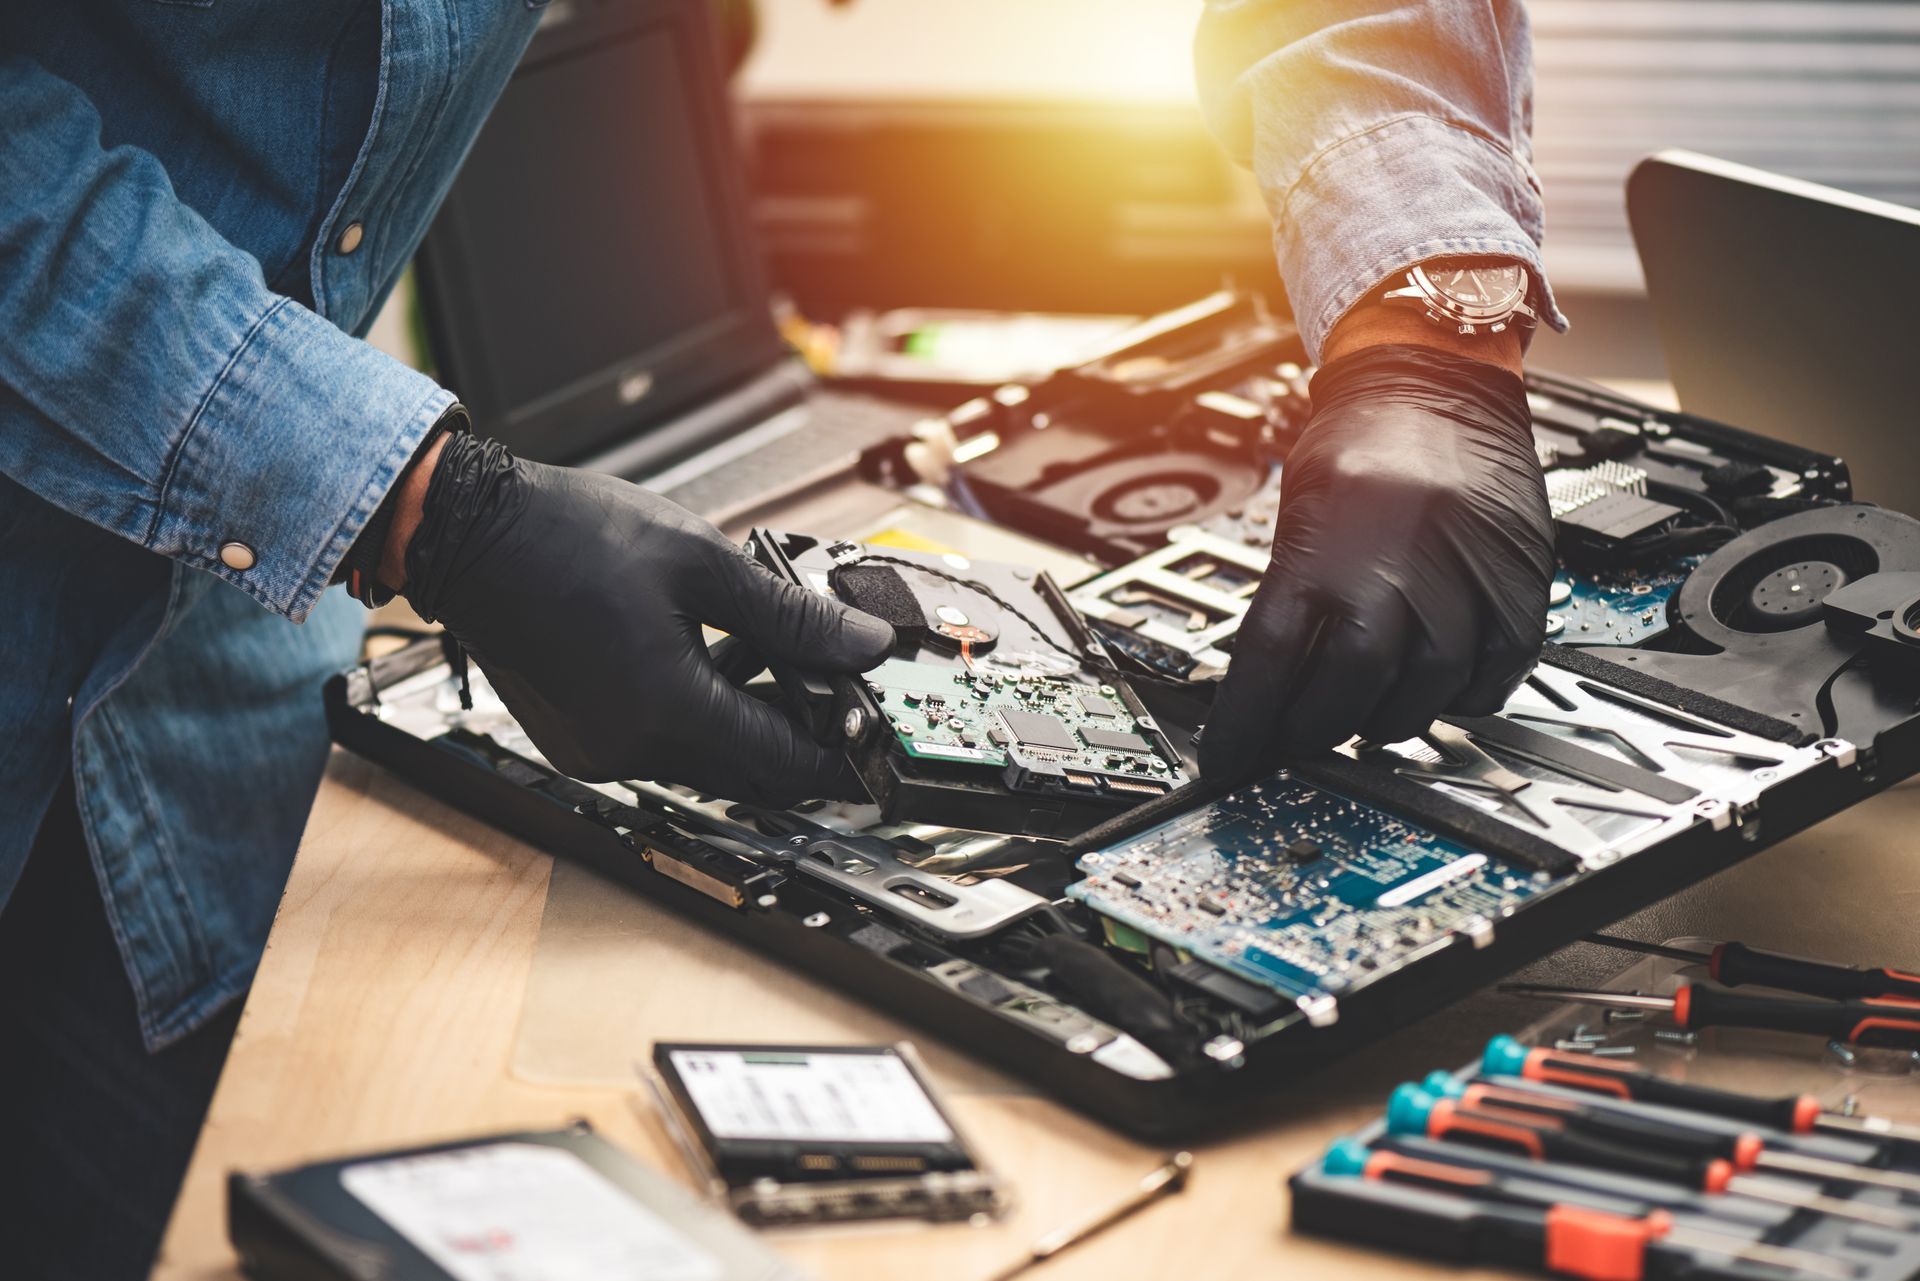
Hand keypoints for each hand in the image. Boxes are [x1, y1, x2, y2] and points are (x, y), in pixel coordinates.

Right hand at [395, 432, 894, 803]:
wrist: (470, 534)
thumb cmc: (566, 536)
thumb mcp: (702, 563)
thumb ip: (793, 616)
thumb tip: (864, 645)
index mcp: (666, 710)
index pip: (788, 763)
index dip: (847, 757)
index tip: (883, 745)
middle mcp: (631, 748)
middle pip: (752, 771)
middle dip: (806, 737)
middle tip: (845, 694)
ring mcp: (601, 751)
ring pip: (711, 760)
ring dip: (755, 721)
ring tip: (785, 656)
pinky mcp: (582, 740)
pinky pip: (667, 746)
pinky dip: (706, 715)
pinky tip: (723, 658)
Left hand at [1198, 342, 1552, 773]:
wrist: (1435, 380)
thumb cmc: (1359, 443)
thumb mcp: (1297, 517)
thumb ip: (1292, 599)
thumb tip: (1274, 687)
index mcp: (1321, 551)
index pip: (1268, 666)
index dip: (1244, 728)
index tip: (1227, 763)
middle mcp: (1392, 570)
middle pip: (1347, 690)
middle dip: (1316, 727)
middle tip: (1302, 734)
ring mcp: (1462, 578)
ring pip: (1424, 693)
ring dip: (1387, 717)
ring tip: (1366, 710)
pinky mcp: (1517, 584)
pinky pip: (1494, 675)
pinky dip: (1461, 697)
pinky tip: (1434, 687)